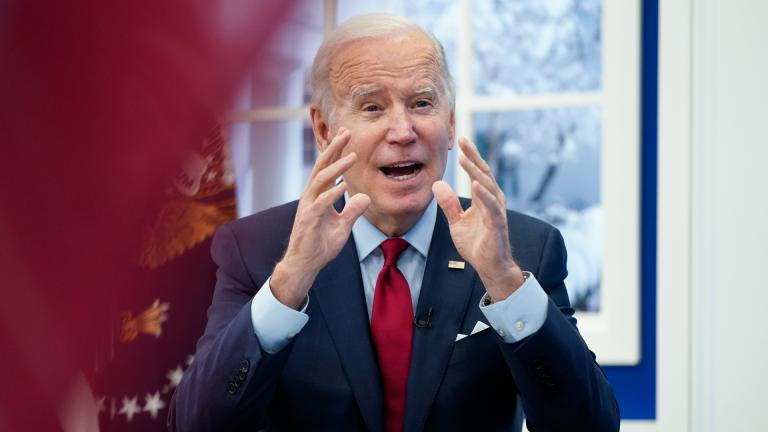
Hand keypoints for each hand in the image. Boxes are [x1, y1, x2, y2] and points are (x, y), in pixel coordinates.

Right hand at [271, 128, 370, 308]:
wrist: (305, 264)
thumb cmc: (320, 245)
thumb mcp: (343, 226)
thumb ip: (352, 211)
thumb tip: (364, 197)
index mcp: (318, 196)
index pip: (327, 168)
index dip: (335, 151)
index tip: (345, 135)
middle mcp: (311, 197)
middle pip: (322, 167)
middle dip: (334, 149)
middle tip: (346, 132)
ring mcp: (308, 207)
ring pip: (321, 180)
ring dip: (337, 167)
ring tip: (352, 156)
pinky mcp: (309, 219)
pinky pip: (321, 203)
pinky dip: (332, 193)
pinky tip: (344, 185)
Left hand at [432, 137, 524, 301]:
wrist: (489, 266)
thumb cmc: (477, 243)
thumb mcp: (456, 222)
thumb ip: (449, 203)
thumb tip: (437, 184)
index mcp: (484, 198)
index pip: (477, 172)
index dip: (470, 156)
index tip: (461, 140)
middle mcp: (493, 200)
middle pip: (484, 173)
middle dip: (474, 156)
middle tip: (464, 140)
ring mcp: (496, 211)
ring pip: (487, 186)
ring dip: (475, 172)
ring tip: (464, 159)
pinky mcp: (497, 224)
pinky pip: (492, 207)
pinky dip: (484, 195)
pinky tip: (475, 185)